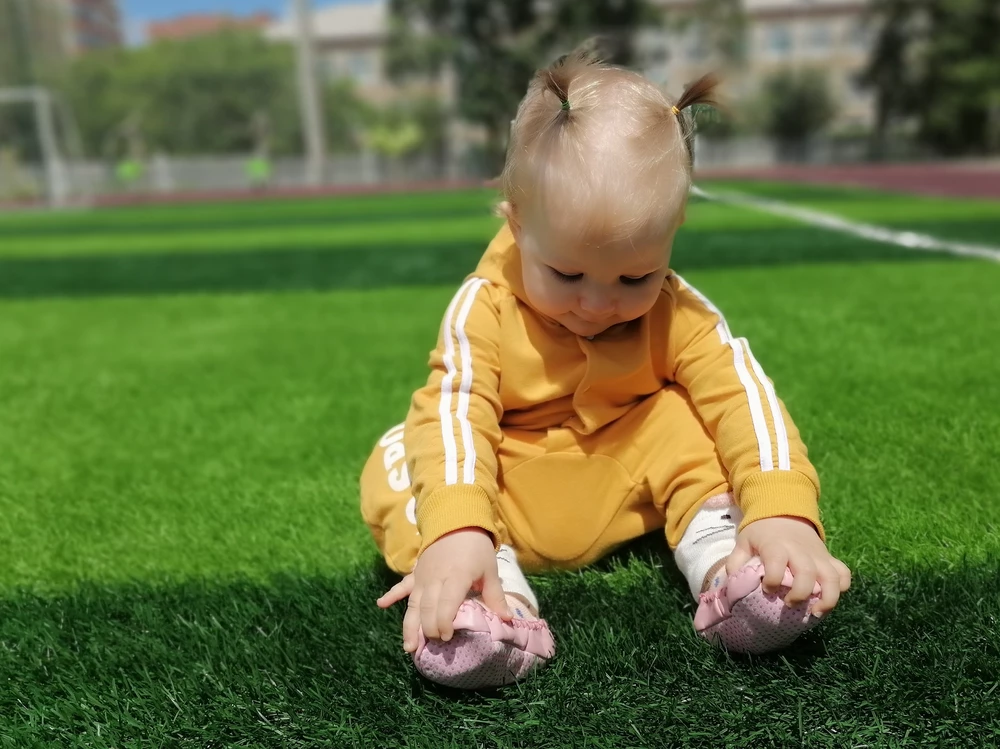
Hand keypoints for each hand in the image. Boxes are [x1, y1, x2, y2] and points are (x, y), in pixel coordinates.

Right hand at [376, 527, 510, 652]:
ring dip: (410, 625)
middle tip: (434, 645)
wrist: (457, 520)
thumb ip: (495, 595)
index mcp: (456, 577)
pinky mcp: (416, 572)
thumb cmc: (476, 547)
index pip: (447, 604)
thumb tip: (506, 620)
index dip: (445, 622)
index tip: (447, 637)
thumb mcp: (490, 569)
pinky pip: (402, 585)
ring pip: (414, 604)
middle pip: (428, 608)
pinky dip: (391, 594)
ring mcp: (423, 576)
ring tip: (409, 647)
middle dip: (429, 629)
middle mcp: (436, 578)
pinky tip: (380, 604)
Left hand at [725, 516, 851, 616]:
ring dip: (828, 598)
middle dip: (801, 593)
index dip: (772, 579)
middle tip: (789, 604)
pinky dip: (841, 587)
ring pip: (832, 577)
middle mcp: (800, 551)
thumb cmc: (761, 533)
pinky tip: (828, 598)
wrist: (784, 512)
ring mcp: (818, 555)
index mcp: (776, 545)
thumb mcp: (744, 542)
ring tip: (815, 613)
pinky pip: (843, 573)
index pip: (777, 562)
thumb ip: (736, 562)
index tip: (766, 590)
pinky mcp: (829, 558)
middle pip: (808, 573)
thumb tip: (731, 586)